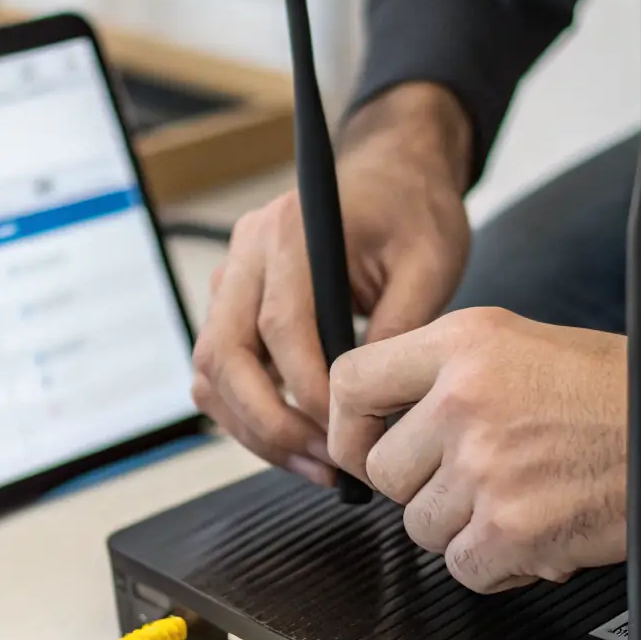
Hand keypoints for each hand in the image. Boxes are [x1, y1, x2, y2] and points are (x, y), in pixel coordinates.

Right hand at [191, 83, 471, 484]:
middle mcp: (245, 252)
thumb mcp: (430, 263)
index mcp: (290, 230)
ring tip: (317, 466)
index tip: (348, 438)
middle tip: (327, 466)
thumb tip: (369, 407)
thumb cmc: (412, 211)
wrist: (391, 173)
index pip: (278, 327)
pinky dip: (249, 417)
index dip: (306, 393)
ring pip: (211, 373)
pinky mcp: (231, 306)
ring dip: (255, 430)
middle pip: (223, 356)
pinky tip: (299, 443)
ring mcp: (230, 279)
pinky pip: (220, 373)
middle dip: (271, 424)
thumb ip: (398, 329)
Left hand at [328, 307, 640, 591]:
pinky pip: (463, 567)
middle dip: (423, 487)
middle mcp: (464, 400)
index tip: (362, 446)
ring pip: (420, 527)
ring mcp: (485, 466)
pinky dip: (497, 565)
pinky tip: (537, 533)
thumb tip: (380, 424)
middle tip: (476, 477)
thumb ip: (446, 374)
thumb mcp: (521, 345)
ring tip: (520, 498)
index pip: (351, 383)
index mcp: (464, 343)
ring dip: (464, 527)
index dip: (348, 426)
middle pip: (383, 472)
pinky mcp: (511, 528)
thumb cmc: (619, 392)